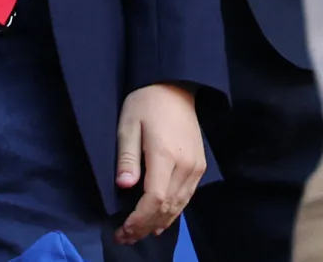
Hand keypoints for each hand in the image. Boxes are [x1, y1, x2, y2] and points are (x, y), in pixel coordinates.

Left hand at [113, 84, 204, 243]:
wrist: (175, 86)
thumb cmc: (146, 103)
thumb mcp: (128, 124)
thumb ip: (127, 156)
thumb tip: (124, 186)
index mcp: (165, 154)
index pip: (154, 198)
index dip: (139, 219)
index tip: (123, 230)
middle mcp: (185, 165)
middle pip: (167, 207)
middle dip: (145, 226)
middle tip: (125, 237)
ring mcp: (196, 167)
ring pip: (179, 206)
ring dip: (159, 223)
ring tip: (139, 233)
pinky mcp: (200, 166)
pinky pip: (187, 197)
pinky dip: (173, 212)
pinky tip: (161, 221)